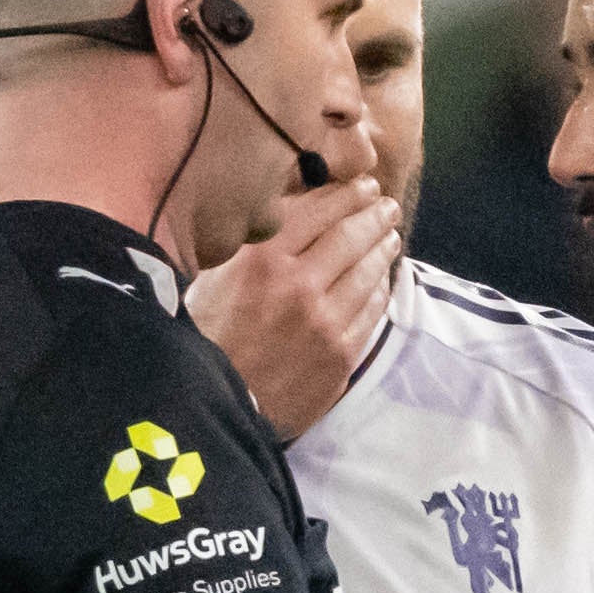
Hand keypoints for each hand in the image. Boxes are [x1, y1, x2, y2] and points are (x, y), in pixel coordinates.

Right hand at [192, 173, 403, 440]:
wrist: (215, 407)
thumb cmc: (203, 342)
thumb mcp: (211, 281)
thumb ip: (249, 248)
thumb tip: (284, 214)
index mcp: (261, 260)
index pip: (317, 211)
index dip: (346, 194)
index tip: (363, 185)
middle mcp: (299, 285)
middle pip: (350, 236)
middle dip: (374, 215)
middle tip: (385, 205)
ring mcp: (325, 321)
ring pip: (367, 272)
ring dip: (382, 249)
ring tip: (389, 236)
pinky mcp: (341, 354)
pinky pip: (370, 311)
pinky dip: (379, 289)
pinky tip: (381, 280)